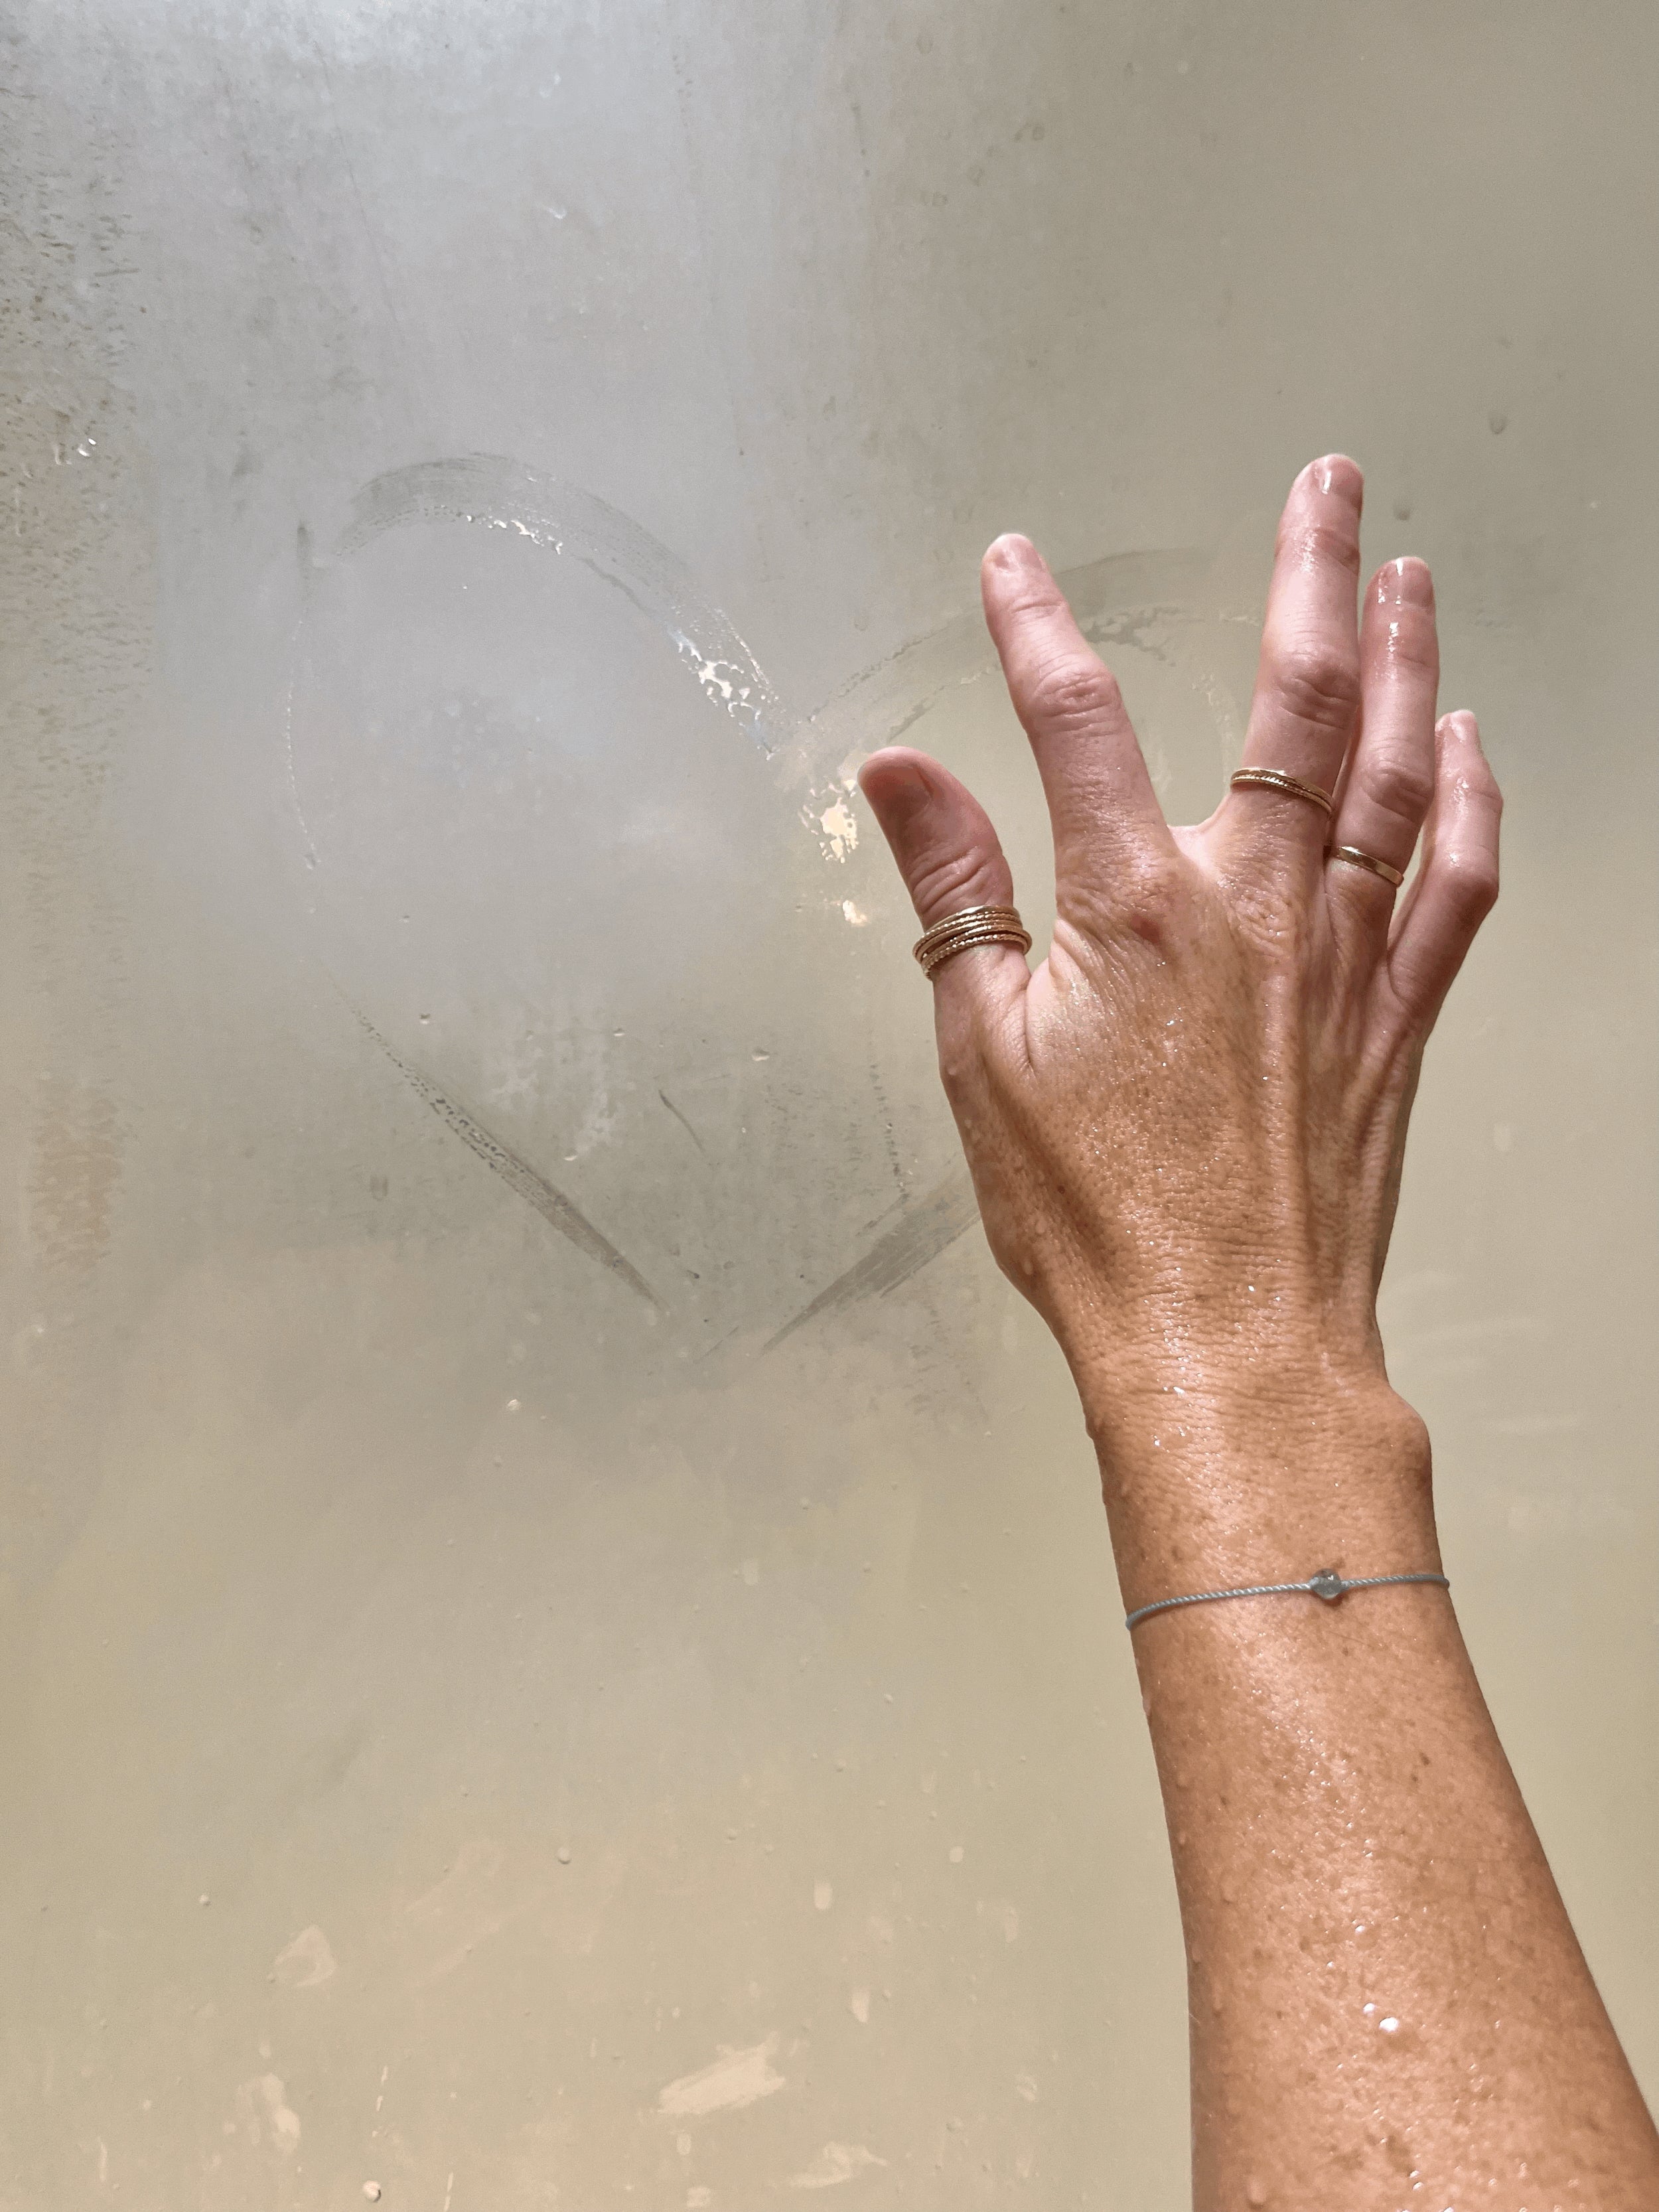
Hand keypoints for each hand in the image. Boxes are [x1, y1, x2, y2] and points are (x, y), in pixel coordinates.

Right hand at [859, 457, 1500, 1458]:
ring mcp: (1345, 957)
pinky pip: (1459, 883)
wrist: (1227, 1344)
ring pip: (1401, 771)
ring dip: (1410, 659)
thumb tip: (895, 778)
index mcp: (1136, 908)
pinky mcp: (1398, 1019)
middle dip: (1310, 573)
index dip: (1034, 626)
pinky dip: (1476, 803)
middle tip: (1329, 483)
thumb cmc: (1097, 1220)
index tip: (1011, 564)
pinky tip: (1474, 747)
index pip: (1075, 721)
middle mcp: (1257, 906)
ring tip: (1409, 574)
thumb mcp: (980, 1055)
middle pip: (1295, 701)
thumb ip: (948, 894)